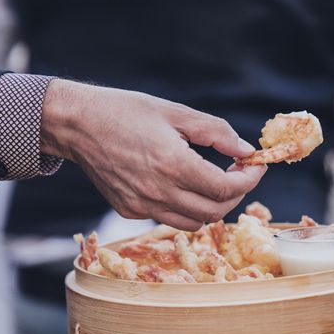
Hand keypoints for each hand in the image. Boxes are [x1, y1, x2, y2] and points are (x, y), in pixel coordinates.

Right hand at [39, 79, 265, 229]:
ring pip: (193, 222)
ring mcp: (141, 205)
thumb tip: (246, 151)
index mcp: (173, 164)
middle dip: (235, 194)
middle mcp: (158, 192)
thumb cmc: (126, 111)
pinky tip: (180, 183)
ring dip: (212, 205)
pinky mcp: (128, 210)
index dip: (249, 180)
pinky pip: (168, 217)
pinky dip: (184, 206)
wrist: (77, 123)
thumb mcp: (176, 113)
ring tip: (212, 181)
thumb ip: (216, 132)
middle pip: (214, 212)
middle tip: (238, 173)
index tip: (256, 166)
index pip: (226, 189)